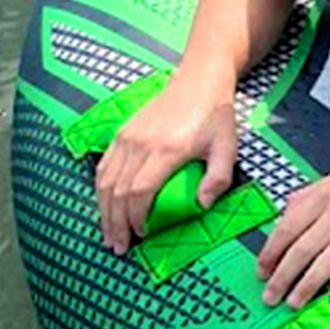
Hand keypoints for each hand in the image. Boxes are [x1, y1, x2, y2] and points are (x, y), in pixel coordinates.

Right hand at [94, 72, 239, 254]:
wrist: (197, 81)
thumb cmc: (216, 117)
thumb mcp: (228, 148)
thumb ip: (218, 179)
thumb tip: (201, 207)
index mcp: (167, 150)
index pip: (141, 191)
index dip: (137, 218)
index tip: (142, 236)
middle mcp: (141, 143)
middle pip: (118, 191)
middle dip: (117, 223)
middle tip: (120, 247)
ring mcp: (127, 136)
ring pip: (106, 181)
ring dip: (104, 211)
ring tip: (109, 235)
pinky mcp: (122, 132)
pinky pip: (104, 166)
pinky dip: (101, 191)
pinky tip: (105, 207)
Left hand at [256, 156, 329, 307]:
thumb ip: (308, 196)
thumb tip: (283, 211)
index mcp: (323, 196)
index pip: (288, 228)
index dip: (271, 253)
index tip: (260, 274)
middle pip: (303, 249)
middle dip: (283, 276)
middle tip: (269, 298)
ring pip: (328, 259)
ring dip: (308, 283)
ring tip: (294, 303)